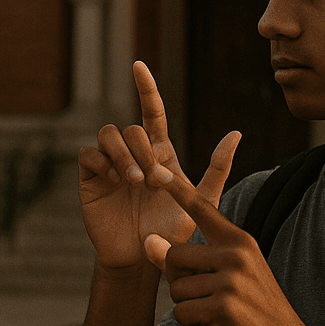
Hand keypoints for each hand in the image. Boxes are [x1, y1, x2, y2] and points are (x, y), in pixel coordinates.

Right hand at [77, 61, 239, 269]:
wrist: (143, 260)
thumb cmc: (173, 233)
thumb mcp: (202, 201)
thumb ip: (218, 168)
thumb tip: (236, 133)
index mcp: (159, 153)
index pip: (151, 111)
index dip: (145, 87)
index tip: (139, 65)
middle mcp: (132, 153)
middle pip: (133, 129)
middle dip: (144, 151)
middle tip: (154, 183)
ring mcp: (109, 165)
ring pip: (109, 134)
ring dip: (124, 154)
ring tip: (134, 181)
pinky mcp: (90, 179)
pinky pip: (88, 154)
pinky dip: (102, 162)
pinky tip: (113, 180)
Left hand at [144, 168, 314, 325]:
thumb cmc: (252, 309)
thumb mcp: (226, 276)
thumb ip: (188, 259)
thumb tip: (146, 240)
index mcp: (238, 240)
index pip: (202, 208)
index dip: (176, 189)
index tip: (156, 169)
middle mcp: (235, 254)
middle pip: (174, 256)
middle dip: (179, 281)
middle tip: (208, 297)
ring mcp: (231, 281)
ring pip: (176, 289)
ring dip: (189, 306)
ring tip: (218, 312)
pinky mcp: (224, 308)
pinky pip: (183, 313)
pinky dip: (193, 324)